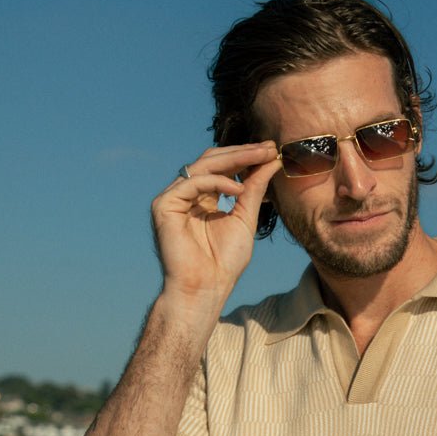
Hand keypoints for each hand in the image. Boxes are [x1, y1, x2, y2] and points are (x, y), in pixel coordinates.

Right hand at [151, 143, 282, 302]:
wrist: (205, 288)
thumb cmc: (224, 262)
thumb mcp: (245, 218)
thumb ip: (255, 189)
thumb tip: (272, 160)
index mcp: (203, 197)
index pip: (223, 167)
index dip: (247, 156)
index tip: (272, 150)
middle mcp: (186, 194)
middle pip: (213, 160)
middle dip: (243, 152)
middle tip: (269, 147)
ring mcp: (173, 198)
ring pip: (203, 166)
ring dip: (234, 159)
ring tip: (261, 157)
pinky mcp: (164, 205)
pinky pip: (192, 182)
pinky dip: (216, 182)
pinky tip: (238, 189)